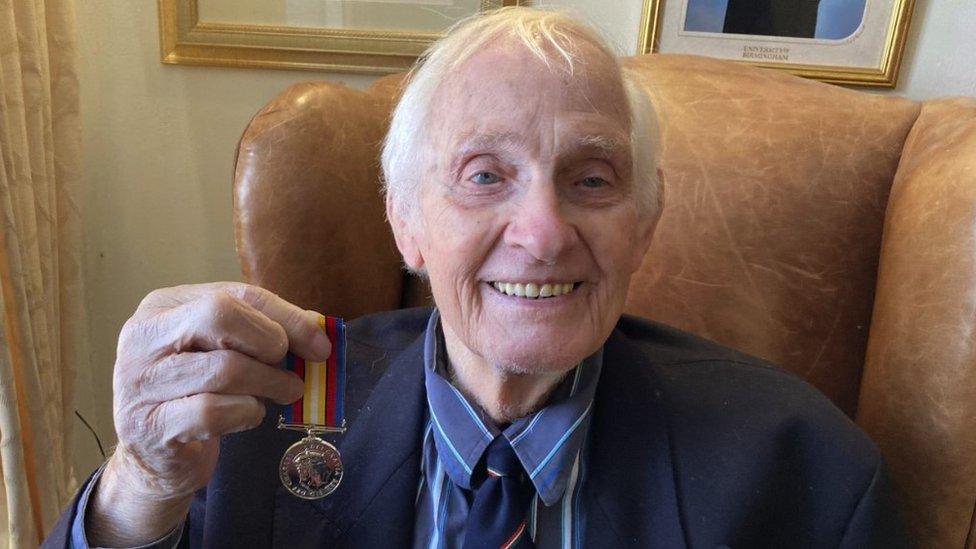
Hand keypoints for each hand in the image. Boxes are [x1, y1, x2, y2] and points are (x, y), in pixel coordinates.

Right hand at [87, 282, 328, 544]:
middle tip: (289, 366)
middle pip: (219, 314)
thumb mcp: (225, 351)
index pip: (235, 293)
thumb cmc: (196, 393)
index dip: (286, 316)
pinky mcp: (148, 426)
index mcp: (163, 306)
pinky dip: (245, 413)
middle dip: (270, 340)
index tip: (320, 344)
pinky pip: (213, 412)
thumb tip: (316, 328)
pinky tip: (249, 414)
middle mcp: (143, 337)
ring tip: (284, 392)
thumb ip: (265, 331)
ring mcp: (138, 382)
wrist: (154, 457)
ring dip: (268, 382)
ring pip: (223, 368)